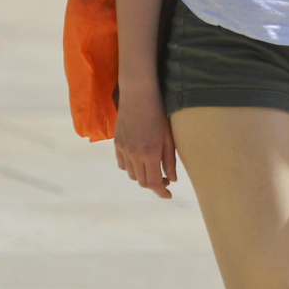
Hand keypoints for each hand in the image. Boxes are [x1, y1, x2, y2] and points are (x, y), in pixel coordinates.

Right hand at [113, 82, 177, 198]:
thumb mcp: (169, 137)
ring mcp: (123, 149)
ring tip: (153, 169)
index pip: (153, 183)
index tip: (168, 195)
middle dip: (153, 184)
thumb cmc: (159, 112)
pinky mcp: (117, 143)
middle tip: (164, 179)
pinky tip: (139, 160)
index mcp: (149, 154)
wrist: (138, 94)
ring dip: (142, 176)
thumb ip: (169, 160)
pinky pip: (122, 164)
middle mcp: (134, 154)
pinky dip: (131, 167)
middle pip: (142, 181)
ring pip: (131, 174)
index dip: (161, 192)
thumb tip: (171, 180)